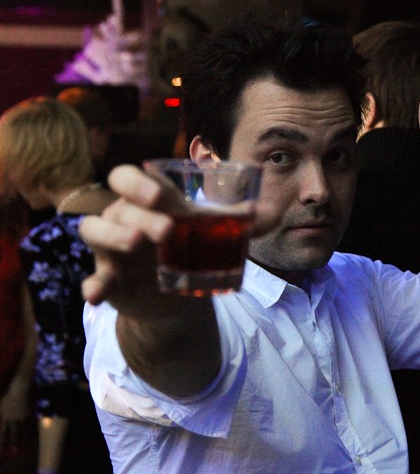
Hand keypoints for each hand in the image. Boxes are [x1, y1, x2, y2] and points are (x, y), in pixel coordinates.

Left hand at [0, 381, 29, 453]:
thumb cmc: (8, 398)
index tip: (1, 450)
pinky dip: (30, 430)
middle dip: (13, 443)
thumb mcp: (0, 407)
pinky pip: (29, 423)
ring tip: (23, 446)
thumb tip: (0, 422)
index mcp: (5, 417)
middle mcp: (13, 419)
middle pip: (13, 433)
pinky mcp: (29, 414)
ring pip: (22, 429)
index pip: (3, 432)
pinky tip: (30, 436)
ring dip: (22, 438)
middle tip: (15, 452)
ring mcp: (22, 417)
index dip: (2, 441)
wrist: (19, 390)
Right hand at [80, 165, 279, 311]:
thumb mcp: (210, 233)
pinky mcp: (109, 278)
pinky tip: (95, 295)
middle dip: (140, 213)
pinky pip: (94, 279)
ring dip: (113, 235)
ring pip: (95, 230)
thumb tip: (272, 211)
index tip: (162, 196)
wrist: (174, 294)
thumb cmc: (188, 249)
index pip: (127, 178)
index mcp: (145, 201)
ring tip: (135, 244)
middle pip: (118, 205)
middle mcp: (122, 218)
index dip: (138, 183)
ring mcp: (112, 248)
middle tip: (168, 230)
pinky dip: (92, 285)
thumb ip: (240, 222)